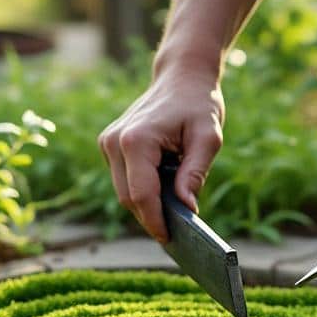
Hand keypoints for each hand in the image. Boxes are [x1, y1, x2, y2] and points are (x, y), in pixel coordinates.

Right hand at [98, 71, 224, 241]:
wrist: (182, 77)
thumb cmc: (198, 105)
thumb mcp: (208, 138)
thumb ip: (195, 173)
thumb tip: (186, 209)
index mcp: (136, 139)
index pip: (140, 194)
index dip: (155, 221)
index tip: (170, 239)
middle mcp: (114, 141)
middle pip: (128, 197)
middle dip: (151, 217)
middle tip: (177, 233)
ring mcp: (108, 142)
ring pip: (123, 192)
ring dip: (146, 204)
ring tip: (173, 211)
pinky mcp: (109, 145)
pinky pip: (124, 180)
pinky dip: (142, 190)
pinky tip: (164, 190)